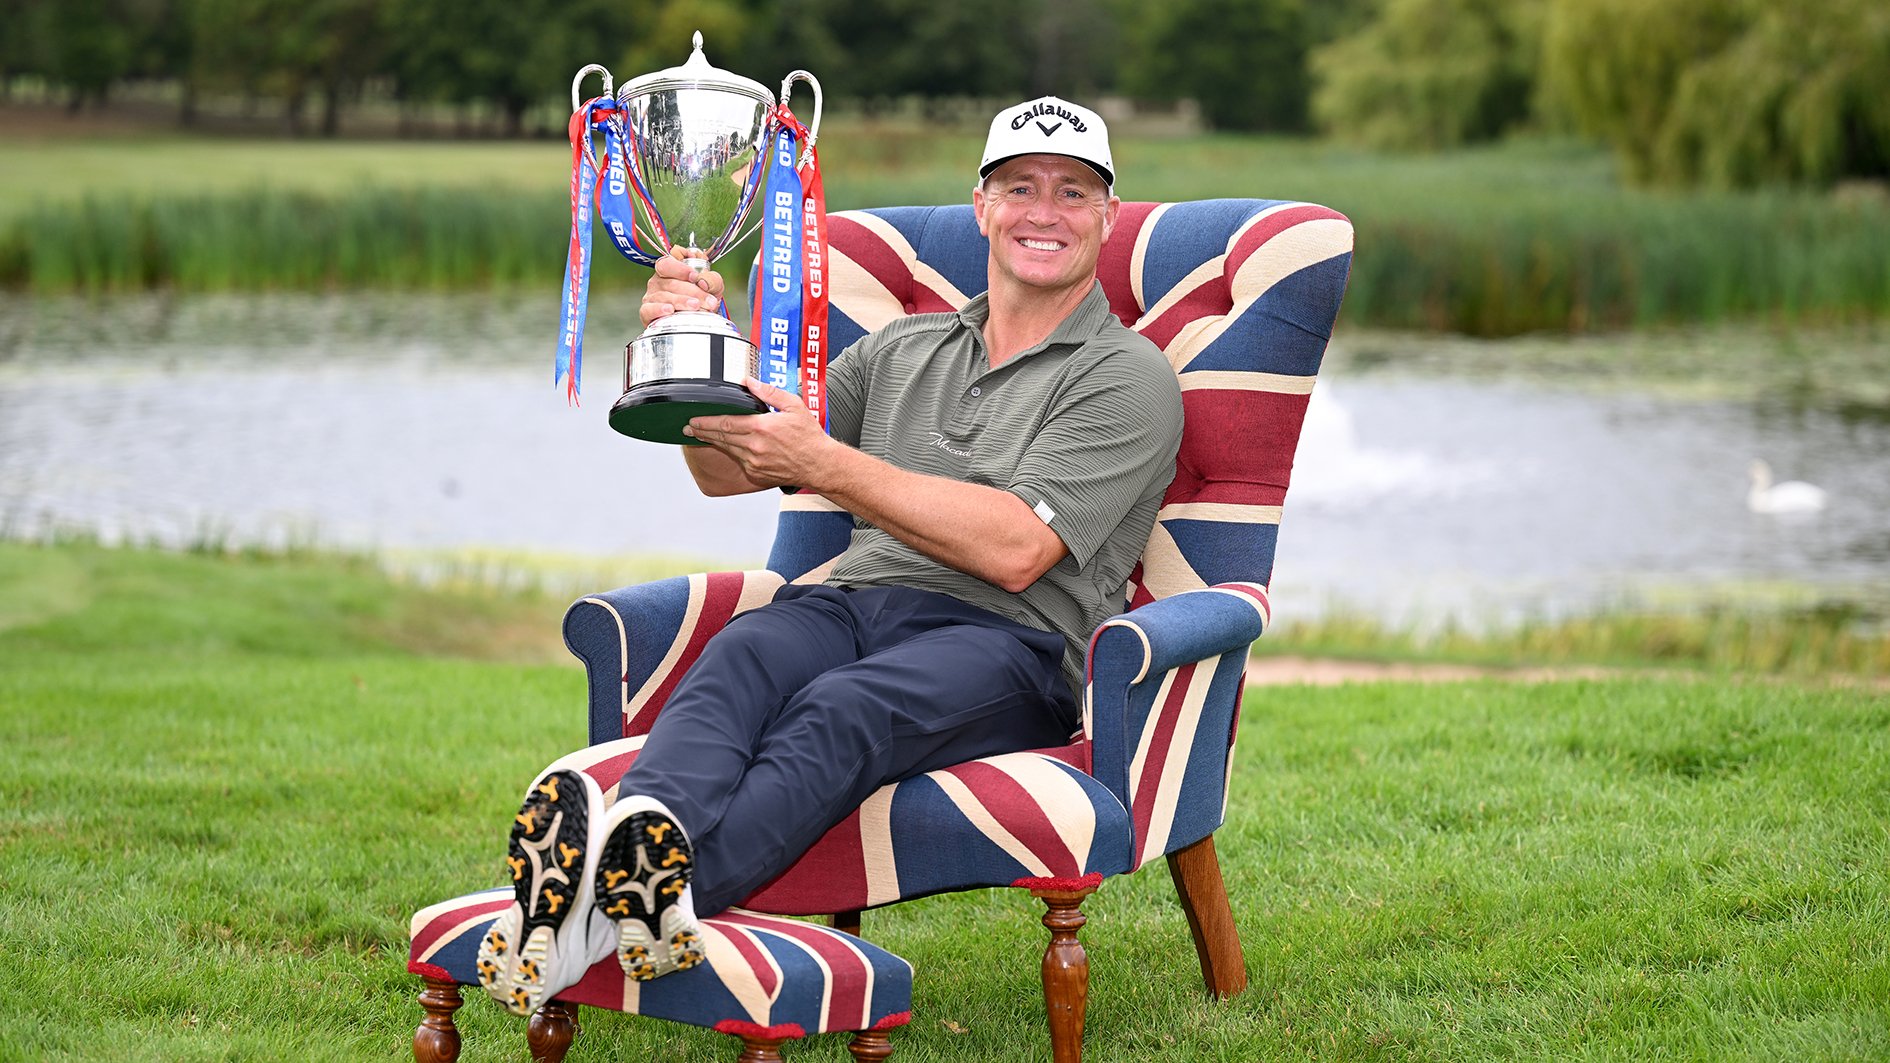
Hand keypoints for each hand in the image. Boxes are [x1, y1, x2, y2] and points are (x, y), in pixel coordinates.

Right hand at [639, 245, 725, 326]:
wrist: (697, 322)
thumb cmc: (701, 300)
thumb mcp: (712, 287)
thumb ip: (712, 280)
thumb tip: (703, 282)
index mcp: (670, 270)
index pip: (668, 264)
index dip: (680, 269)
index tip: (695, 276)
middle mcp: (658, 281)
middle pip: (671, 283)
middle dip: (692, 291)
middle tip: (708, 300)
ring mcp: (651, 297)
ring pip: (663, 296)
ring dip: (681, 301)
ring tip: (696, 306)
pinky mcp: (647, 313)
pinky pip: (648, 310)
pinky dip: (658, 310)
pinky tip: (669, 310)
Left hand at [683, 378, 836, 488]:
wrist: (819, 465)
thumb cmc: (810, 437)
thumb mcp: (793, 406)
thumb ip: (769, 392)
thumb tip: (750, 382)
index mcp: (761, 427)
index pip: (725, 423)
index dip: (706, 421)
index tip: (694, 418)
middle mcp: (754, 446)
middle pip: (720, 437)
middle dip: (702, 431)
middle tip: (688, 427)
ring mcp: (754, 462)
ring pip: (727, 449)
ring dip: (712, 441)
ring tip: (700, 434)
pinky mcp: (756, 473)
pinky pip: (737, 459)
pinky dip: (729, 451)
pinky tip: (724, 446)